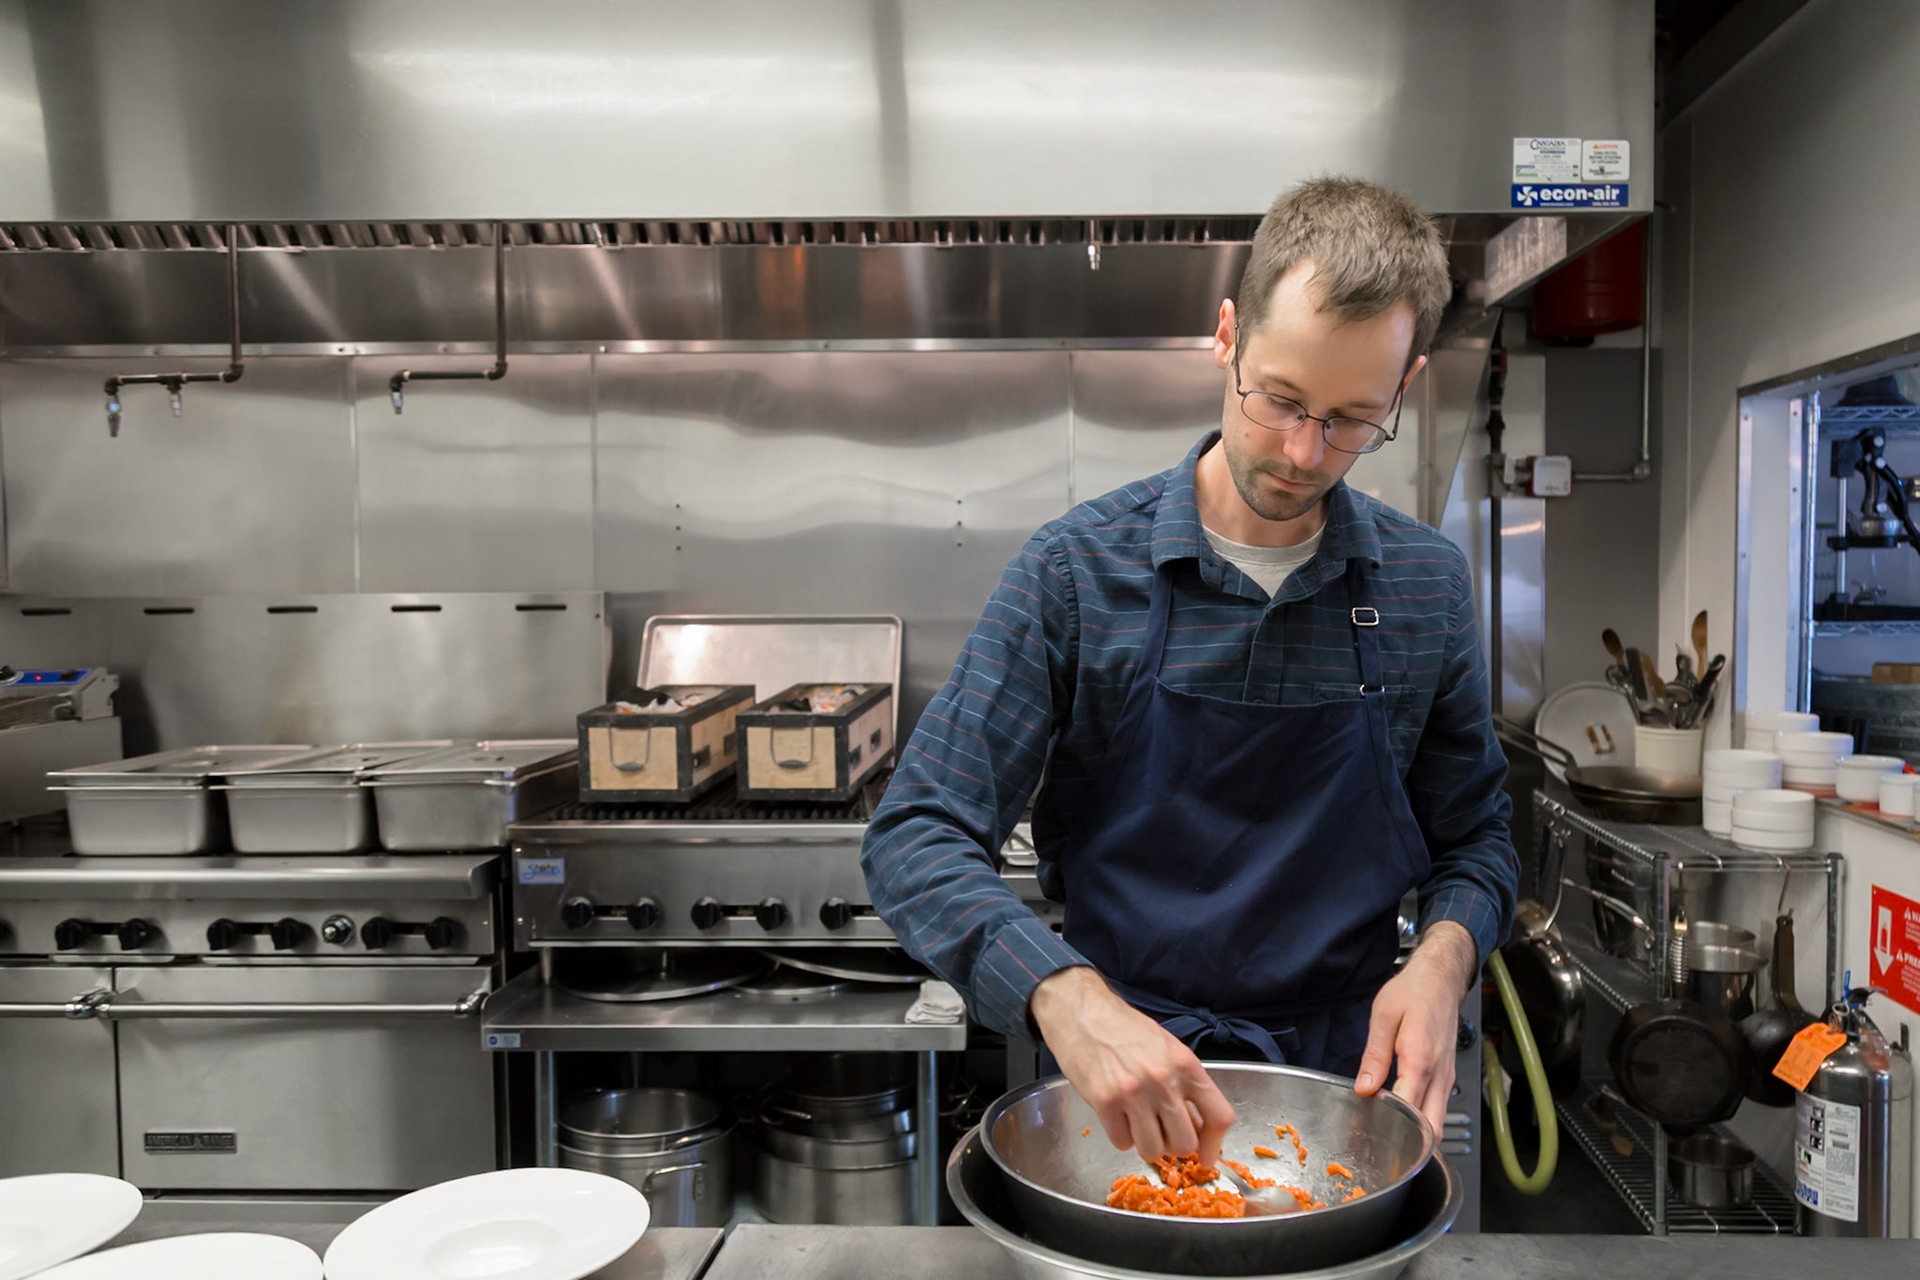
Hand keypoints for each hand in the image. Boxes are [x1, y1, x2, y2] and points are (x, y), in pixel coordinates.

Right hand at [1029, 965, 1236, 1166]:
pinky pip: (1122, 1143)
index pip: (1219, 1115)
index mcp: (1186, 1065)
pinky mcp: (1104, 1102)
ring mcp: (1134, 1093)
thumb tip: (1197, 1127)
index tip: (1206, 1157)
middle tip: (1161, 1133)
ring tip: (1136, 1123)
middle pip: (1185, 1143)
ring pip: (1153, 1151)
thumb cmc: (1124, 1029)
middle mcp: (1164, 1081)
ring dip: (1145, 1144)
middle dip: (1173, 1146)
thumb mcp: (1167, 1049)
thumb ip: (1185, 1085)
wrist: (1081, 1012)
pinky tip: (1116, 1116)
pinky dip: (1121, 1136)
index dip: (1215, 1144)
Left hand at [1353, 921, 1475, 1135]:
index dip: (1391, 1126)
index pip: (1410, 1109)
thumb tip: (1364, 1088)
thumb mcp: (1383, 1017)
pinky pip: (1438, 1107)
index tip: (1369, 1130)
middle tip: (1381, 1146)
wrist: (1441, 978)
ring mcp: (1446, 1077)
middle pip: (1432, 1129)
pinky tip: (1401, 1118)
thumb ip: (1374, 1056)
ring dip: (1418, 1135)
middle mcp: (1439, 1074)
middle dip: (1410, 1144)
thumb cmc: (1413, 992)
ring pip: (1438, 1122)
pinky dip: (1423, 1120)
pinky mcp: (1447, 1075)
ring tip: (1388, 1136)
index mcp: (1420, 1060)